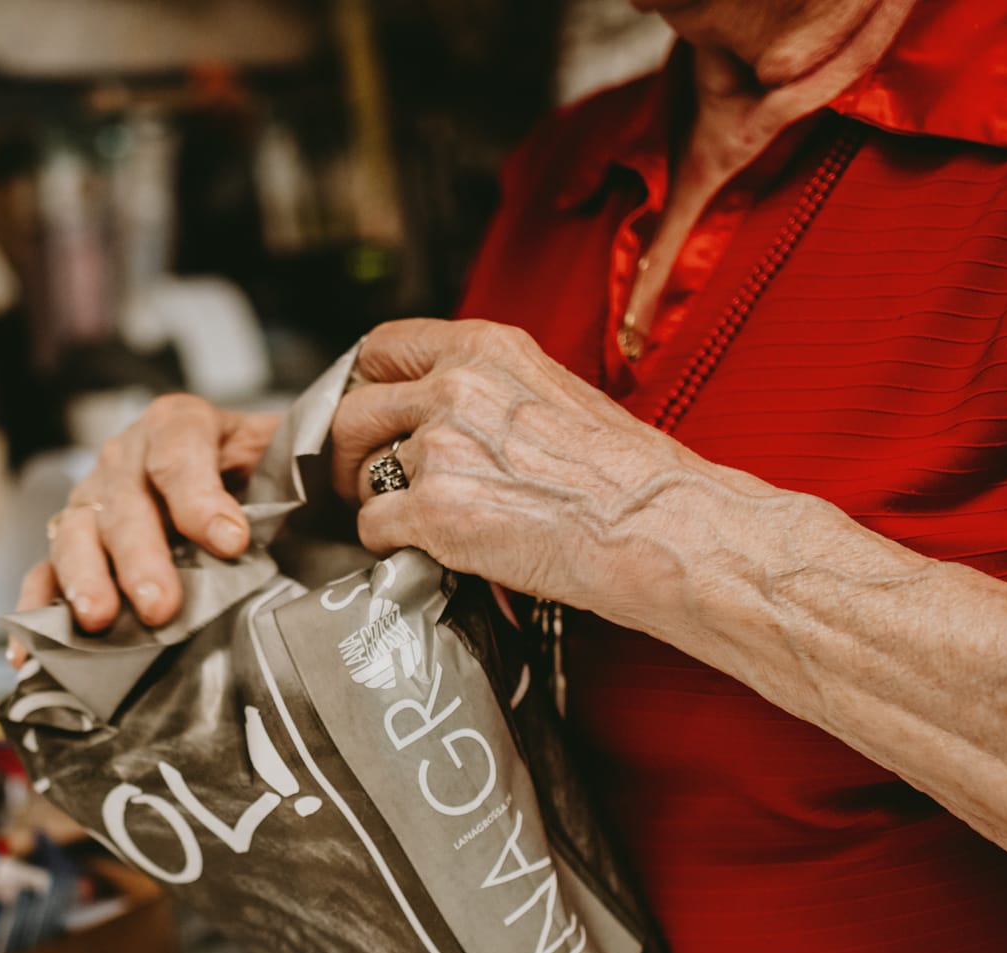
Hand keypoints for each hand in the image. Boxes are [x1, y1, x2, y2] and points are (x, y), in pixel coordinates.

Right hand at [12, 395, 280, 662]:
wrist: (223, 469)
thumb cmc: (254, 467)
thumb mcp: (277, 451)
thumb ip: (293, 467)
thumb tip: (343, 492)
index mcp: (177, 426)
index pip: (180, 454)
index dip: (200, 497)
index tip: (231, 539)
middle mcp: (124, 459)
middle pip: (124, 504)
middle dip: (141, 557)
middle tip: (160, 605)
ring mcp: (91, 501)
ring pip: (76, 536)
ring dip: (84, 580)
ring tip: (100, 620)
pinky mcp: (72, 543)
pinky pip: (44, 575)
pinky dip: (35, 613)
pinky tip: (28, 655)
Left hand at [332, 318, 720, 627]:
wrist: (657, 525)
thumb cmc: (623, 473)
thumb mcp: (551, 392)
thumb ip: (485, 391)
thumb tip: (438, 410)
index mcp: (483, 349)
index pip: (381, 348)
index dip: (364, 385)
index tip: (368, 414)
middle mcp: (454, 388)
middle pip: (353, 412)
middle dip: (349, 452)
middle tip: (363, 479)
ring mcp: (439, 450)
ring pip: (362, 475)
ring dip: (377, 501)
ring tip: (418, 521)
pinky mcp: (434, 512)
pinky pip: (373, 527)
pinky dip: (390, 545)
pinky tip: (430, 549)